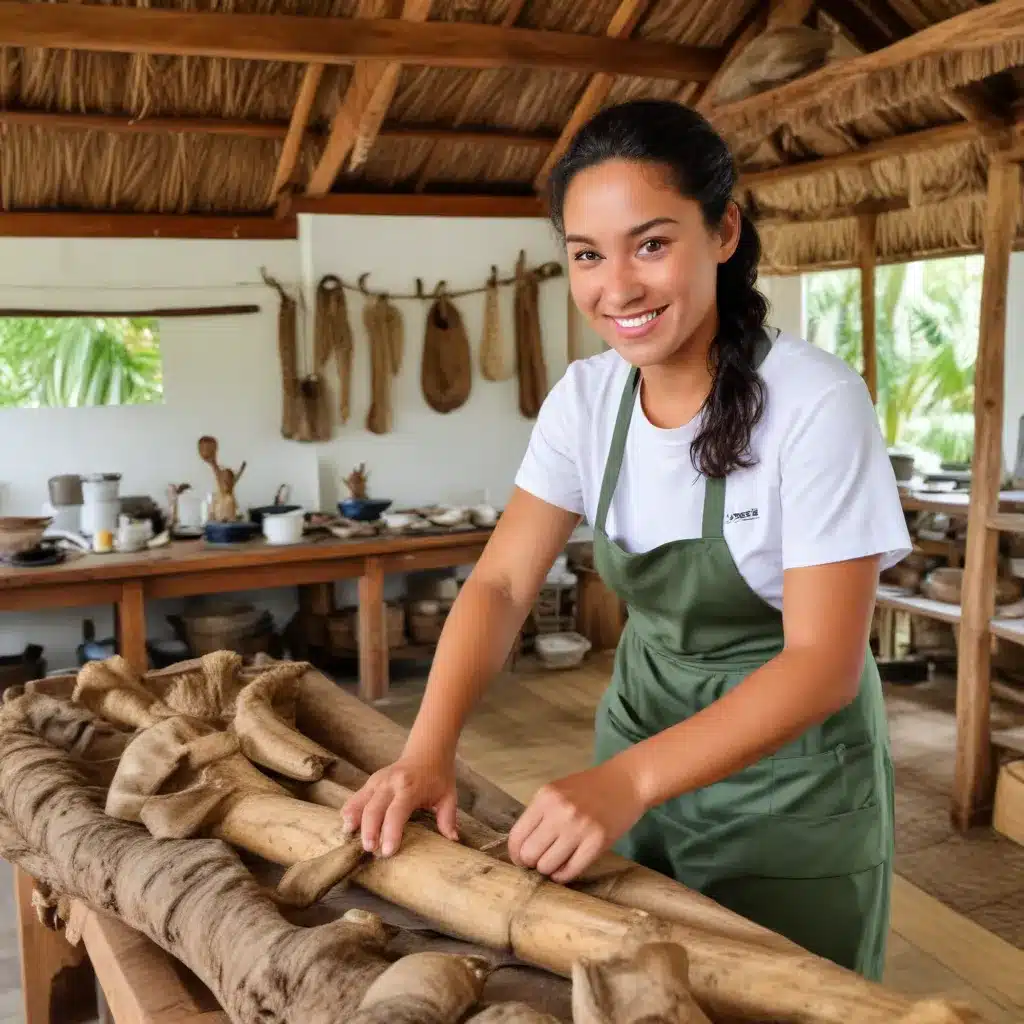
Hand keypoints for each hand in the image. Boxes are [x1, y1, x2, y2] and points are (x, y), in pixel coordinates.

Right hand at [340, 756, 458, 857]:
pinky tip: (345, 823)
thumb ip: (448, 818)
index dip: (391, 831)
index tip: (387, 851)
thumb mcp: (448, 796)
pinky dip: (350, 809)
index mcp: (410, 787)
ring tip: (349, 837)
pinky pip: (357, 795)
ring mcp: (379, 780)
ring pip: (362, 800)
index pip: (397, 812)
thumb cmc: (438, 776)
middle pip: (374, 808)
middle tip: (369, 849)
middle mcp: (391, 782)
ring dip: (355, 819)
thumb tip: (453, 840)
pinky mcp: (372, 781)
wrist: (428, 750)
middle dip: (369, 830)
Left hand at [506, 757, 647, 882]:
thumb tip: (521, 848)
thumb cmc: (590, 787)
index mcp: (545, 798)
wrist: (627, 782)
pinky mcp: (597, 843)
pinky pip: (569, 871)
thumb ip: (540, 814)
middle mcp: (559, 812)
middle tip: (541, 860)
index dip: (516, 854)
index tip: (522, 858)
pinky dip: (564, 875)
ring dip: (549, 869)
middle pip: (529, 854)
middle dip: (532, 862)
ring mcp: (578, 828)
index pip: (517, 837)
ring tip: (557, 861)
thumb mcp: (558, 791)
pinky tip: (567, 866)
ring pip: (547, 866)